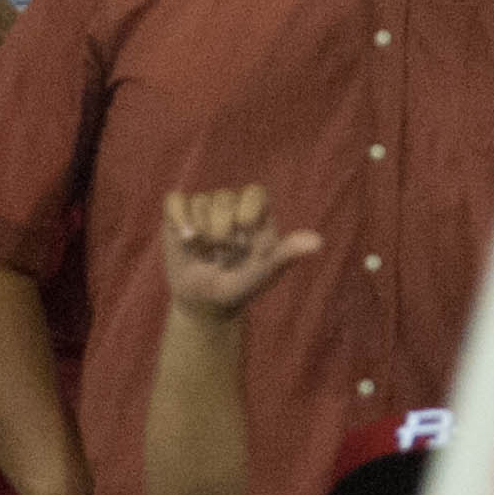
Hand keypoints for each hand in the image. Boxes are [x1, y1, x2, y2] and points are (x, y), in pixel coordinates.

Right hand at [160, 185, 322, 313]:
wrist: (205, 301)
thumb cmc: (240, 286)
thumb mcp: (263, 273)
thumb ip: (286, 255)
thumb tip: (318, 243)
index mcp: (257, 213)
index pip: (255, 193)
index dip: (247, 213)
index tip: (245, 237)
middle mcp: (232, 205)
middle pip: (224, 198)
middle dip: (221, 231)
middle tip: (223, 255)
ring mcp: (205, 208)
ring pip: (200, 202)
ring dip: (201, 233)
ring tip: (206, 252)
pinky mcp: (179, 214)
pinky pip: (175, 201)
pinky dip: (179, 218)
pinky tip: (186, 239)